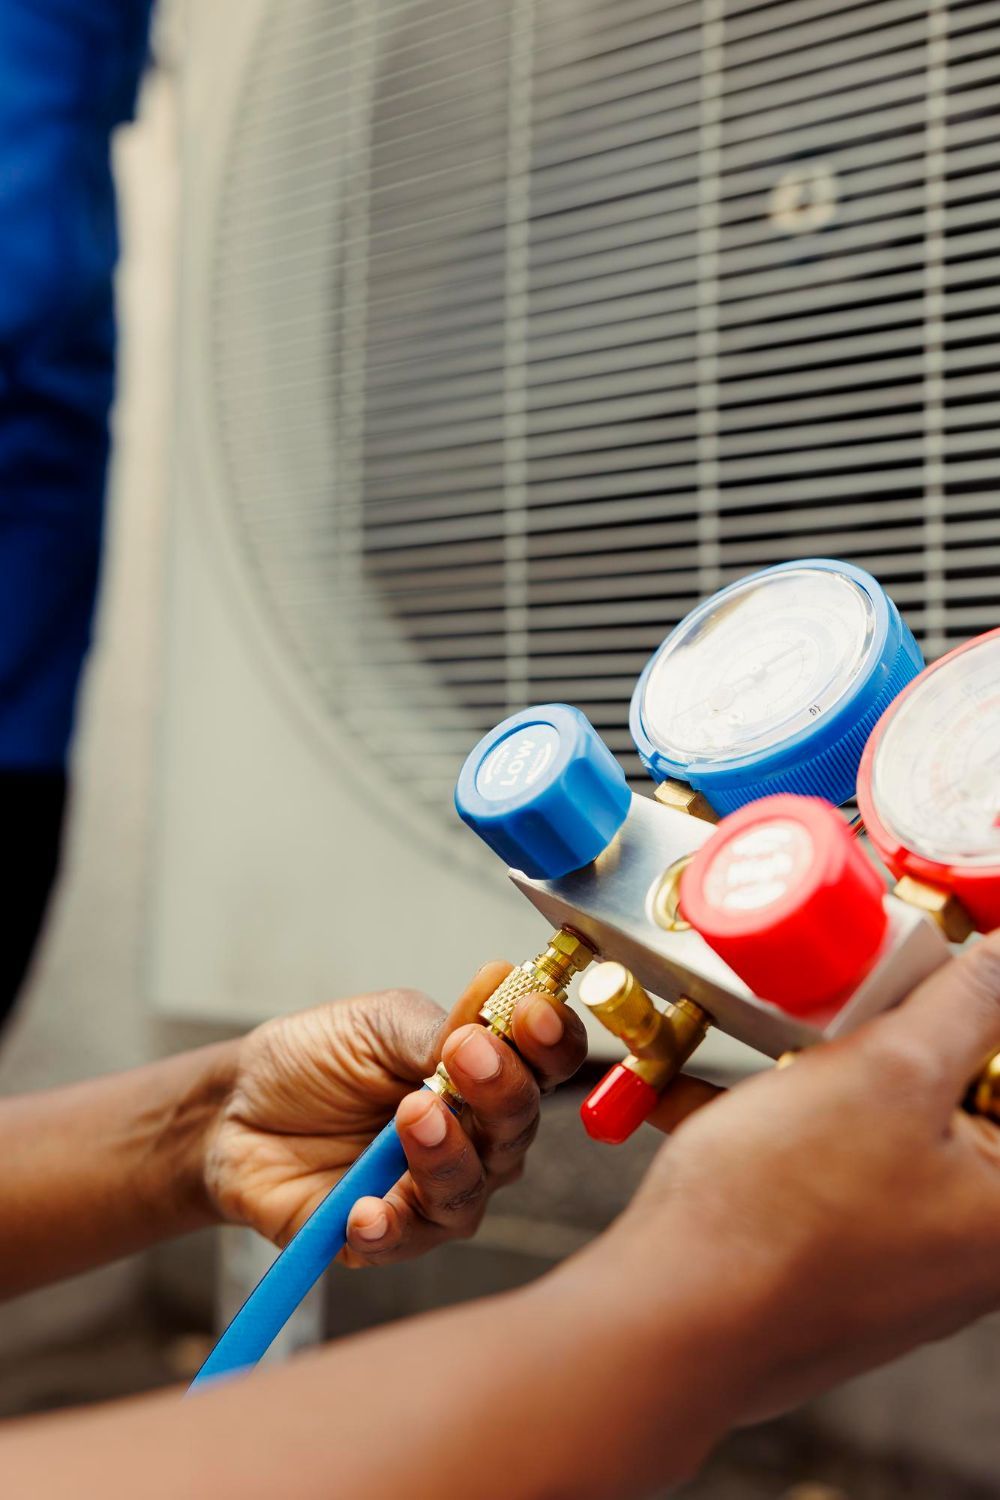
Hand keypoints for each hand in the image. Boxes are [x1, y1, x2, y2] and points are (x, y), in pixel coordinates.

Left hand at [201, 962, 587, 1264]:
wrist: (238, 1108)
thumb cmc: (315, 1060)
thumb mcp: (375, 1024)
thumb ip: (437, 1025)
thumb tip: (501, 982)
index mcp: (483, 1074)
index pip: (546, 1062)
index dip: (551, 1041)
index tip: (530, 1013)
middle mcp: (476, 1139)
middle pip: (519, 1126)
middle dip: (501, 1089)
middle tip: (466, 1056)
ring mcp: (434, 1192)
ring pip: (470, 1188)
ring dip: (447, 1153)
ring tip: (412, 1115)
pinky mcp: (387, 1237)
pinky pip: (403, 1240)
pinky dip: (387, 1225)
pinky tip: (363, 1206)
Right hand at [584, 929, 999, 1434]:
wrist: (669, 1317)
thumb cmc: (780, 1216)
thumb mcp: (886, 1072)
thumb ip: (965, 1002)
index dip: (985, 1017)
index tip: (946, 970)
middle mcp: (972, 1242)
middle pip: (960, 1094)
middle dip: (902, 1027)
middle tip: (858, 985)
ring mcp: (902, 1253)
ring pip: (882, 1120)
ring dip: (827, 1062)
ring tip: (774, 1026)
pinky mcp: (836, 1256)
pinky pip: (824, 1161)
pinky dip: (775, 1117)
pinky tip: (704, 1085)